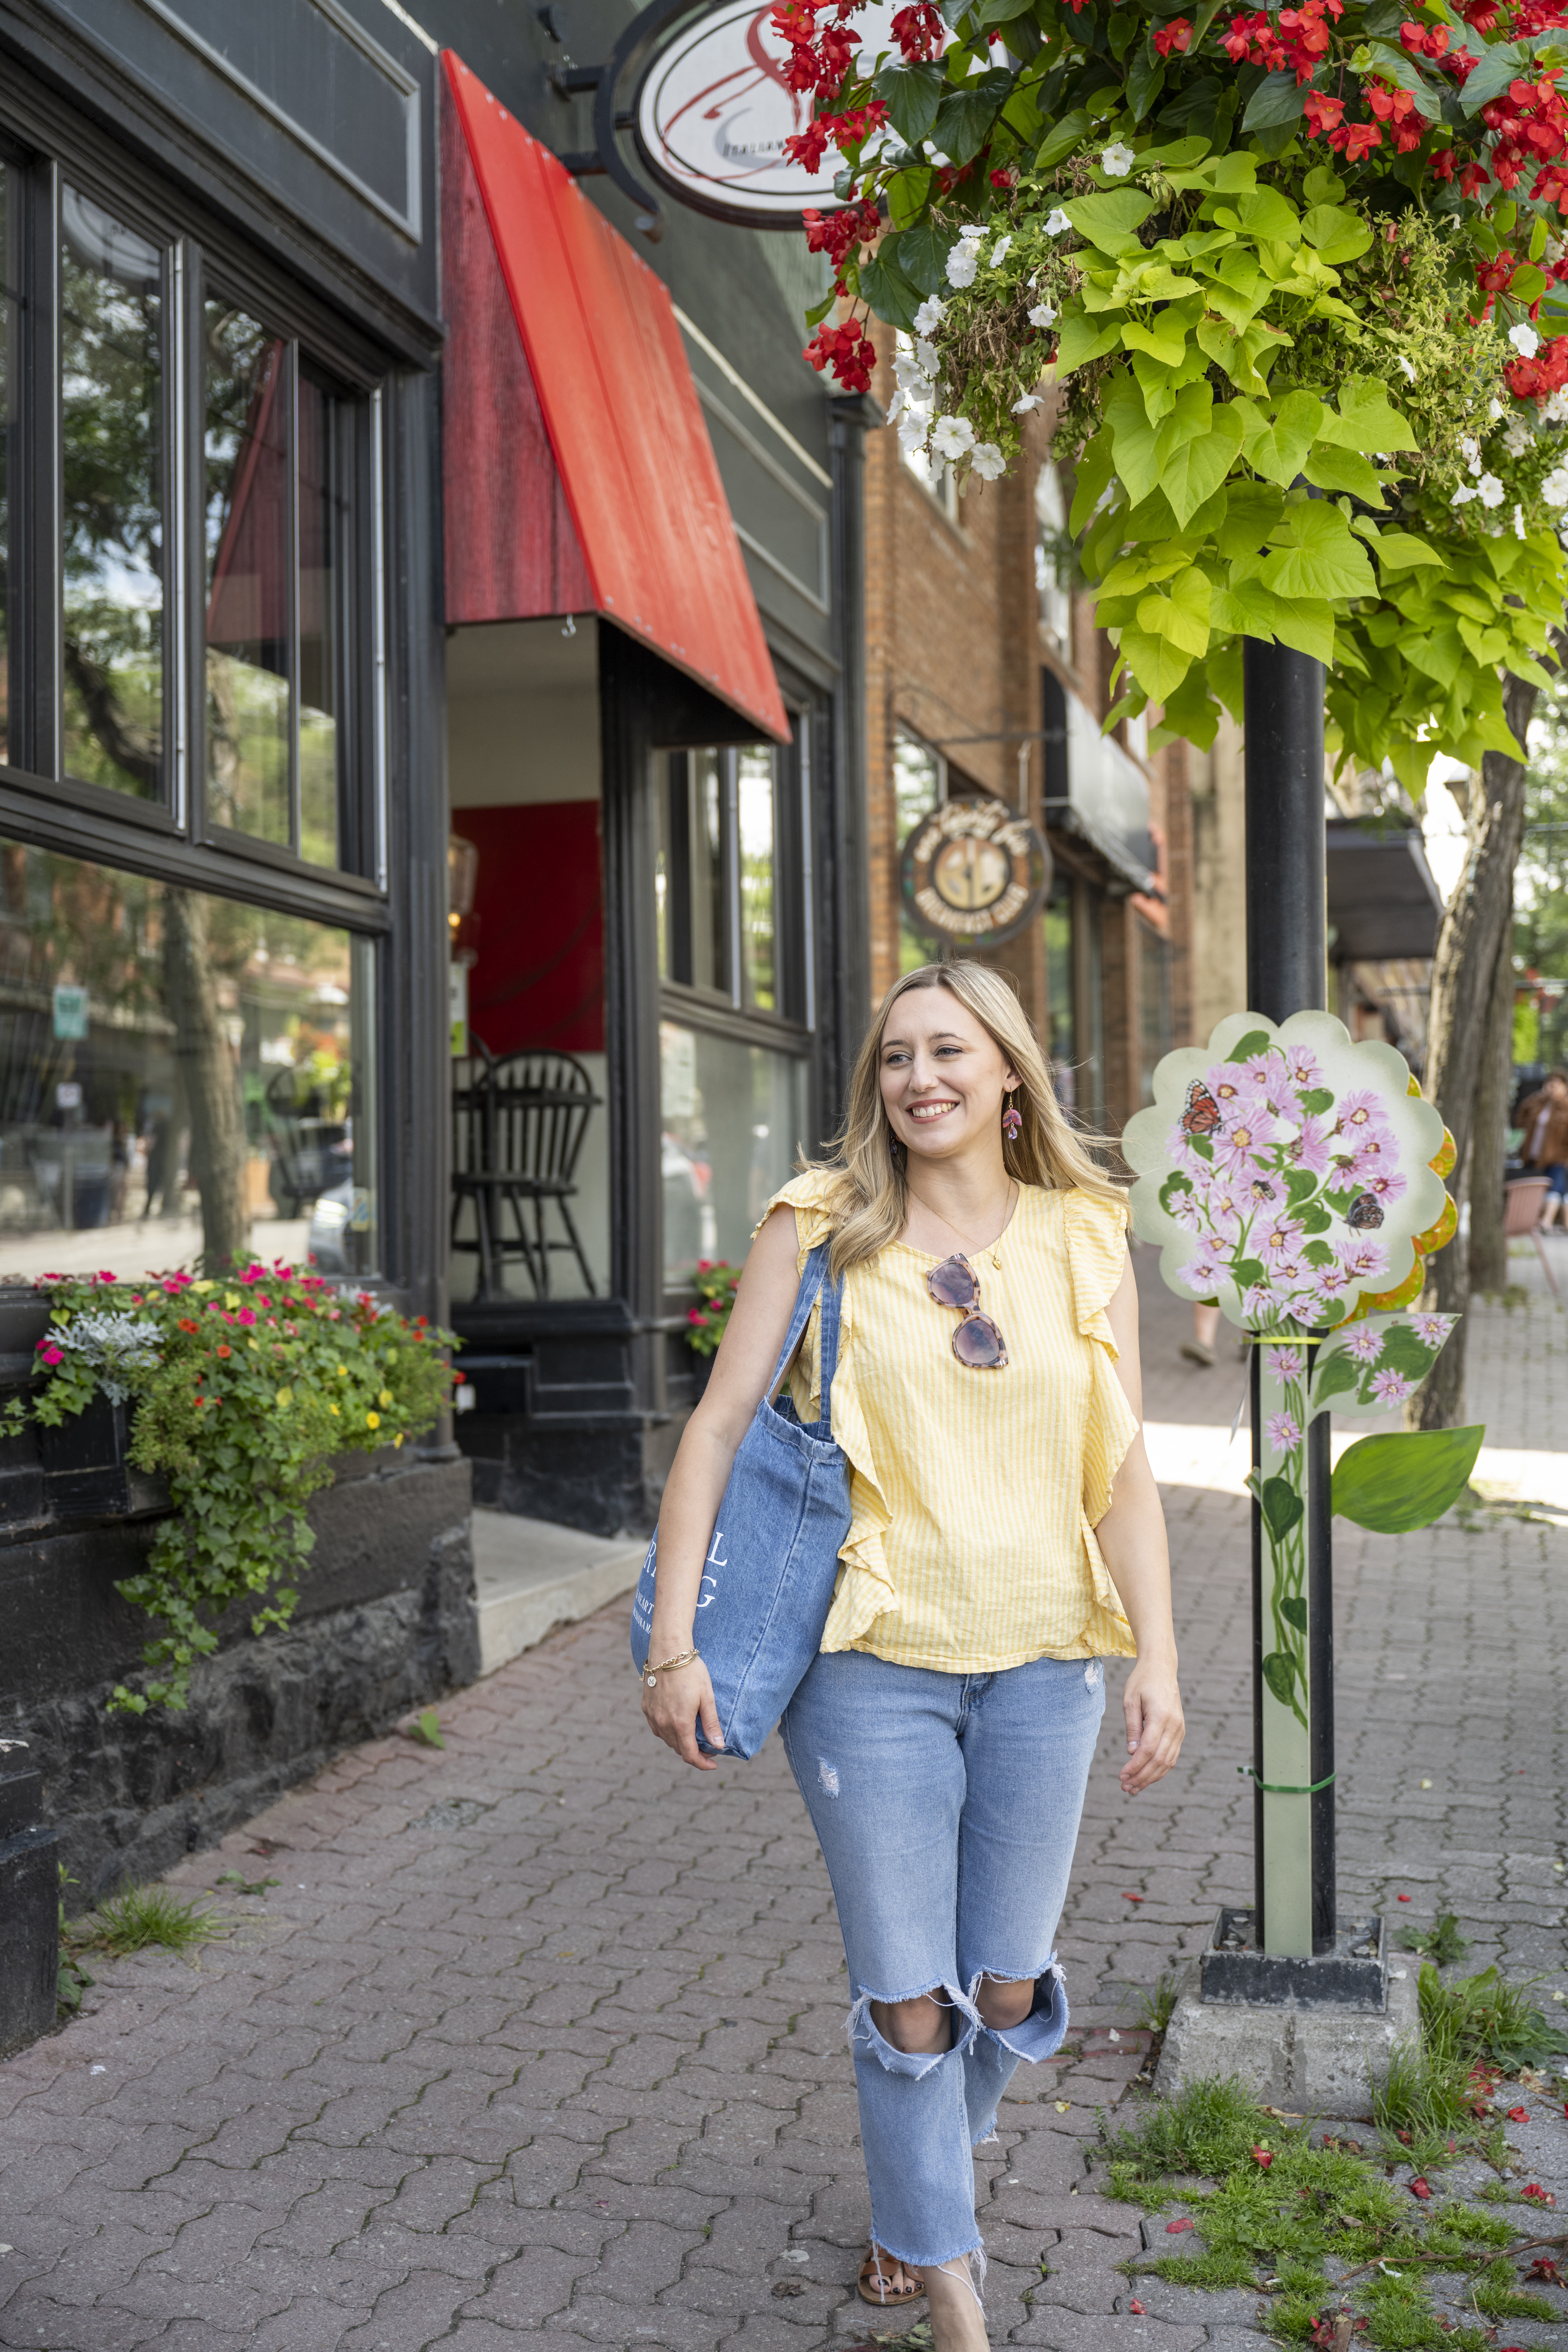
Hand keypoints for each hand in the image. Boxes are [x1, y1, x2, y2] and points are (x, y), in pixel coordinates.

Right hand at [640, 1654, 722, 1769]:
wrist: (668, 1651)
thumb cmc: (691, 1671)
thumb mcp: (707, 1697)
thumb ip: (711, 1723)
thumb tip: (719, 1746)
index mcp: (680, 1723)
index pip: (690, 1755)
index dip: (702, 1763)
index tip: (714, 1763)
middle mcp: (663, 1723)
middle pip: (678, 1749)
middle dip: (694, 1752)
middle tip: (708, 1747)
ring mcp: (652, 1715)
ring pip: (667, 1740)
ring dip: (680, 1742)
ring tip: (693, 1736)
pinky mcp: (646, 1707)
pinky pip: (657, 1728)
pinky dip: (668, 1732)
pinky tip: (676, 1724)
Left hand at [1120, 1658, 1183, 1794]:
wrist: (1161, 1668)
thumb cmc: (1142, 1682)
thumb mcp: (1130, 1700)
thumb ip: (1132, 1727)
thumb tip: (1132, 1753)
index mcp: (1161, 1716)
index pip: (1148, 1750)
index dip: (1135, 1767)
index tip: (1121, 1776)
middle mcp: (1174, 1725)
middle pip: (1159, 1760)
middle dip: (1142, 1777)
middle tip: (1125, 1788)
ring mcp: (1180, 1729)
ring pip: (1168, 1761)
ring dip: (1151, 1777)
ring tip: (1134, 1788)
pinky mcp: (1180, 1732)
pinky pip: (1172, 1756)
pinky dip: (1160, 1769)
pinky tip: (1147, 1776)